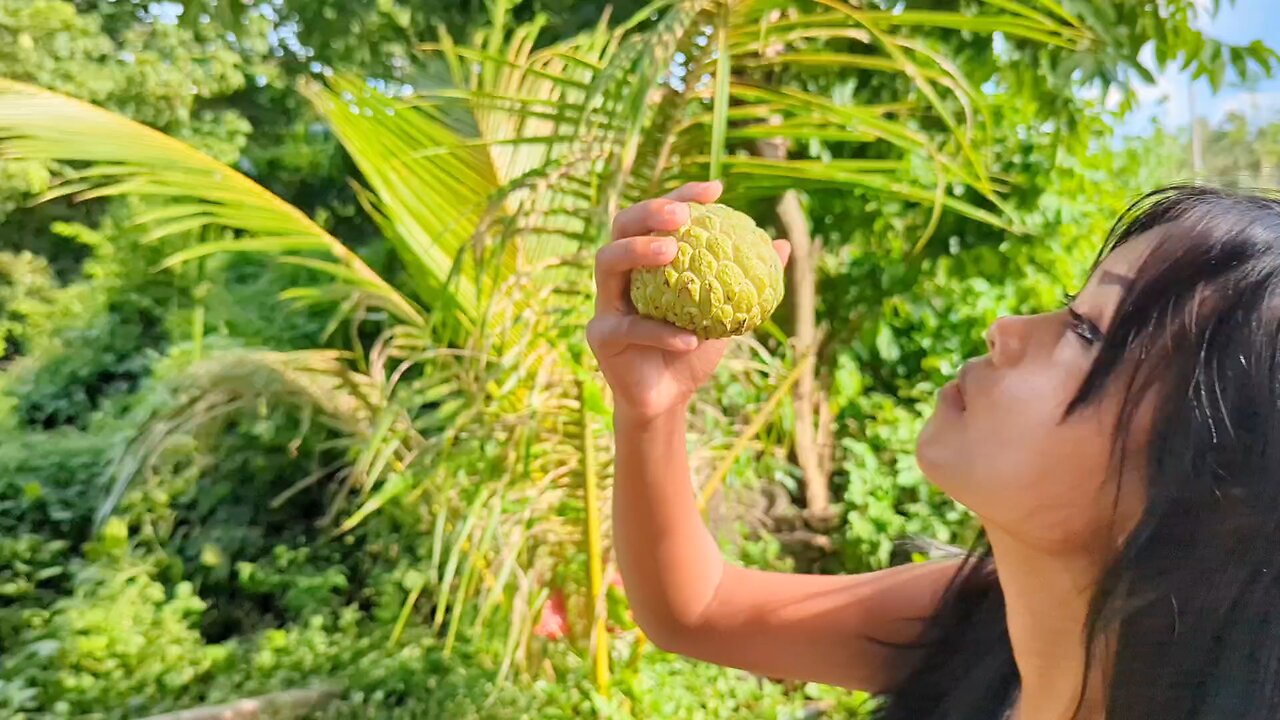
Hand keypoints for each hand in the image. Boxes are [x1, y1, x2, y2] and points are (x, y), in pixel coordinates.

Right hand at [586, 180, 790, 421]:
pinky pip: (627, 328)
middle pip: (621, 225)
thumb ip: (747, 279)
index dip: (684, 195)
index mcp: (646, 259)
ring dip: (637, 251)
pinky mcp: (600, 336)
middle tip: (682, 215)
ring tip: (671, 251)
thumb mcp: (726, 312)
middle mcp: (621, 273)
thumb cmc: (694, 348)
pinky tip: (689, 338)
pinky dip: (659, 331)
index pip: (658, 216)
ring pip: (607, 261)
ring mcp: (605, 302)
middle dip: (649, 211)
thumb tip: (781, 244)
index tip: (716, 190)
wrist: (670, 397)